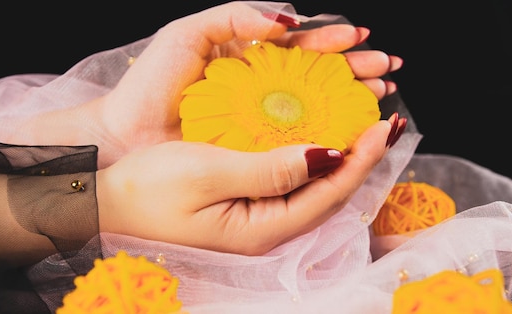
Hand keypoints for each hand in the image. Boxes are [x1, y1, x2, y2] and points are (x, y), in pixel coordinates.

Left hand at [20, 1, 402, 167]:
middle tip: (387, 71)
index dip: (332, 43)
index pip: (299, 47)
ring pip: (314, 108)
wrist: (124, 135)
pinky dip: (326, 133)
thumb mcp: (191, 35)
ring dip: (350, 100)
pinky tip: (350, 128)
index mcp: (248, 59)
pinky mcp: (254, 153)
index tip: (360, 39)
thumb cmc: (152, 84)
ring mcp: (258, 123)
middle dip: (354, 71)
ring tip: (381, 93)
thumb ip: (238, 17)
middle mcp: (259, 91)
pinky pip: (295, 140)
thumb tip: (289, 19)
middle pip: (316, 77)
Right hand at [96, 110, 404, 255]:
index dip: (362, 158)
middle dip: (361, 156)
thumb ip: (270, 169)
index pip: (330, 193)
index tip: (385, 125)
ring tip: (361, 122)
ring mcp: (258, 216)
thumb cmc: (148, 189)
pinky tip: (318, 134)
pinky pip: (292, 178)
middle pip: (330, 192)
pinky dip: (312, 153)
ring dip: (341, 154)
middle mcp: (268, 226)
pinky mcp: (247, 201)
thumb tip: (326, 154)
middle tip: (384, 120)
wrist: (107, 201)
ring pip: (314, 185)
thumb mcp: (209, 175)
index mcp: (263, 227)